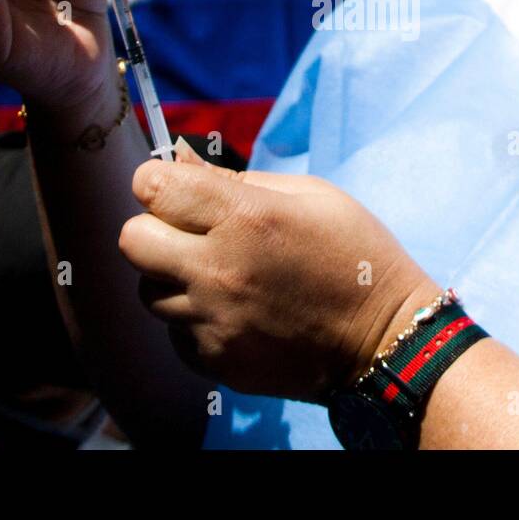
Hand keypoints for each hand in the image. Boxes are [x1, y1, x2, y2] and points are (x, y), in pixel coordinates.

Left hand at [118, 141, 437, 401]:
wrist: (385, 341)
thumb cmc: (355, 254)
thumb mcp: (311, 195)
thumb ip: (236, 176)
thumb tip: (176, 159)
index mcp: (245, 217)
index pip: (152, 186)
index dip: (159, 182)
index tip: (178, 189)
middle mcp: (219, 270)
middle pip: (133, 240)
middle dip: (155, 229)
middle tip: (190, 234)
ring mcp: (214, 321)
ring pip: (148, 290)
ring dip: (172, 278)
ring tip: (218, 276)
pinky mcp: (216, 360)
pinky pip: (175, 331)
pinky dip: (194, 320)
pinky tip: (233, 312)